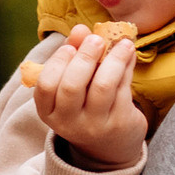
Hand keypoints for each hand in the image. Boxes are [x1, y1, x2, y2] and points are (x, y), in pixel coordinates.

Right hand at [29, 26, 148, 171]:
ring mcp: (94, 126)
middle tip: (96, 39)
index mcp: (49, 112)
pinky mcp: (119, 123)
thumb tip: (80, 29)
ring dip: (113, 59)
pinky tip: (128, 53)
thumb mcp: (73, 83)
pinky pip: (123, 90)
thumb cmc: (86, 105)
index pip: (46, 86)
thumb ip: (73, 55)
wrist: (110, 146)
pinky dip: (126, 67)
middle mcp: (68, 123)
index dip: (58, 62)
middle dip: (85, 57)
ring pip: (102, 87)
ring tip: (122, 43)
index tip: (71, 46)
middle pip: (72, 86)